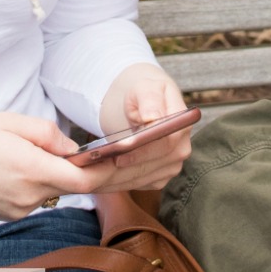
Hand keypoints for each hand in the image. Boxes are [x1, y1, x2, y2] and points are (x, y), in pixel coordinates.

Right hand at [0, 111, 124, 219]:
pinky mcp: (10, 214)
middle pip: (69, 184)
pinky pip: (34, 196)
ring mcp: (20, 209)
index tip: (124, 159)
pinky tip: (10, 163)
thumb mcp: (9, 122)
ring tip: (22, 147)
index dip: (109, 171)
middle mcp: (31, 197)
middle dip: (79, 166)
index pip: (86, 180)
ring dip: (51, 171)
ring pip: (50, 188)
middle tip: (90, 149)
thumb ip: (47, 133)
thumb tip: (74, 149)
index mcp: (33, 170)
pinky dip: (34, 179)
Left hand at [96, 63, 191, 190]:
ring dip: (116, 181)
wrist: (145, 103)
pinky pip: (138, 183)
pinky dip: (118, 183)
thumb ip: (149, 100)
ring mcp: (172, 165)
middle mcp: (181, 148)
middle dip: (123, 172)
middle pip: (153, 167)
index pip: (165, 144)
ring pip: (143, 178)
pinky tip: (98, 181)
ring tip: (88, 180)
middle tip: (93, 176)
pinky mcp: (160, 176)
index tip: (118, 157)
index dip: (141, 153)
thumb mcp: (145, 88)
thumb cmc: (144, 93)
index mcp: (182, 124)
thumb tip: (152, 118)